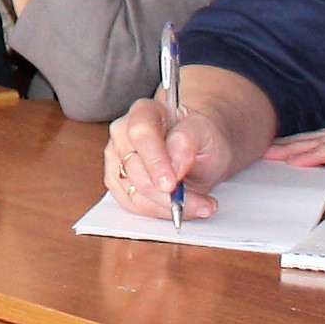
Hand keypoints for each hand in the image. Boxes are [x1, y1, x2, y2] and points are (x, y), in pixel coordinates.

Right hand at [105, 95, 248, 220]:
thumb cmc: (202, 138)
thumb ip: (188, 141)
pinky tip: (183, 206)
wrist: (200, 149)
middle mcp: (123, 133)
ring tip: (200, 203)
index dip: (155, 162)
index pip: (141, 134)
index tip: (172, 185)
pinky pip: (135, 206)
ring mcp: (117, 159)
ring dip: (169, 207)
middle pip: (135, 169)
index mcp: (144, 112)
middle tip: (202, 201)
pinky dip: (162, 212)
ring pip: (134, 193)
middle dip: (168, 194)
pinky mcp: (118, 182)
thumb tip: (174, 163)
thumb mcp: (207, 133)